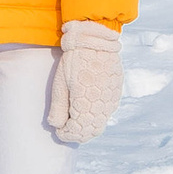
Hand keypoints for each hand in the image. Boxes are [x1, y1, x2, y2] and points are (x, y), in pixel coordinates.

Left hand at [45, 21, 122, 145]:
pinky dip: (97, 115)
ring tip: (75, 120)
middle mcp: (103, 105)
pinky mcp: (117, 92)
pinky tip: (88, 109)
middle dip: (78, 133)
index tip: (59, 131)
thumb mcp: (61, 83)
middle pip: (91, 130)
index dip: (67, 134)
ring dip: (88, 126)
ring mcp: (112, 99)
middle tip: (66, 129)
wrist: (95, 40)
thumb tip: (56, 125)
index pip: (78, 131)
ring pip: (101, 122)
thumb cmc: (73, 60)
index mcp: (87, 105)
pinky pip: (107, 111)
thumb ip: (59, 107)